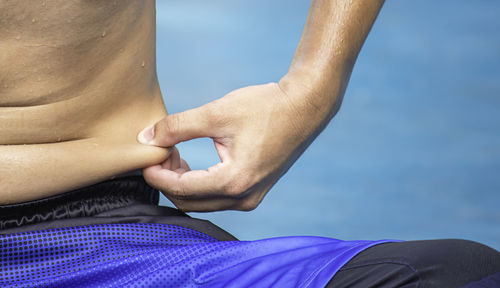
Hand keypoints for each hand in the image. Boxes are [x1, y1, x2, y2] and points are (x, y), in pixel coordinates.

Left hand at [137, 79, 334, 211]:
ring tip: (175, 153)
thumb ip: (177, 127)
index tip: (145, 156)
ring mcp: (251, 198)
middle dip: (167, 180)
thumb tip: (146, 137)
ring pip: (202, 202)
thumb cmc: (265, 107)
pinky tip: (192, 163)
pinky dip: (198, 184)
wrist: (303, 107)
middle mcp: (244, 198)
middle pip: (189, 202)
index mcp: (234, 181)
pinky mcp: (254, 192)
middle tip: (161, 151)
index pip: (181, 189)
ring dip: (182, 183)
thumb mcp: (216, 113)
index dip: (156, 175)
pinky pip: (216, 198)